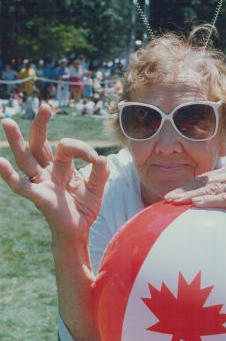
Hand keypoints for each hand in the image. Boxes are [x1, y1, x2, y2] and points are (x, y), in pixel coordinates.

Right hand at [0, 104, 109, 247]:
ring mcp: (41, 183)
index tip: (96, 159)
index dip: (82, 148)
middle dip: (40, 125)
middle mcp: (47, 171)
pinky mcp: (41, 198)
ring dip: (16, 141)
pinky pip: (22, 186)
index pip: (66, 146)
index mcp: (61, 166)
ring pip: (26, 158)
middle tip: (45, 106)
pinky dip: (9, 175)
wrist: (79, 233)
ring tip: (6, 122)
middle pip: (39, 144)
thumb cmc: (84, 209)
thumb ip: (100, 173)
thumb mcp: (97, 188)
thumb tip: (101, 159)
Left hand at [164, 166, 225, 245]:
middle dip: (184, 190)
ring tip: (176, 202)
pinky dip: (211, 201)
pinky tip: (197, 204)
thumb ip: (220, 199)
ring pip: (213, 189)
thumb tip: (197, 209)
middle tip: (166, 199)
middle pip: (204, 182)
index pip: (202, 178)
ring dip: (193, 195)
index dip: (185, 186)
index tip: (168, 196)